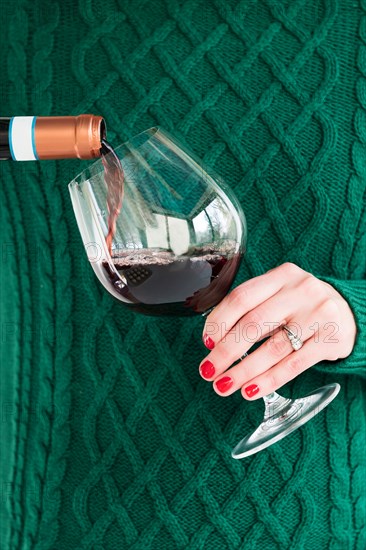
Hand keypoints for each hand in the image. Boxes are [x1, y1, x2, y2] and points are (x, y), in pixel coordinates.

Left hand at [199, 263, 356, 399]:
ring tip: (223, 385)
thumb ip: (252, 307)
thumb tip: (214, 339)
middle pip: (253, 324)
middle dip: (225, 351)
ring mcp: (318, 315)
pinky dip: (268, 381)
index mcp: (282, 276)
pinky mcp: (331, 341)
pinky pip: (293, 365)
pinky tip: (250, 390)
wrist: (350, 312)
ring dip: (243, 371)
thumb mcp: (280, 293)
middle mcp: (300, 291)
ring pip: (272, 349)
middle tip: (208, 370)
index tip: (206, 341)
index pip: (242, 297)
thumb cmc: (302, 305)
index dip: (219, 321)